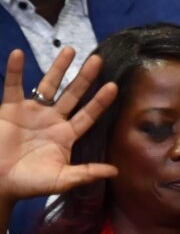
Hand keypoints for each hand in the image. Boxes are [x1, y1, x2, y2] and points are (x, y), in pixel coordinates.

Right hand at [0, 49, 116, 203]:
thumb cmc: (31, 183)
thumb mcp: (62, 179)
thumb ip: (86, 172)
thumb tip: (116, 171)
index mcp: (67, 135)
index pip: (88, 115)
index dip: (100, 101)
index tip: (114, 87)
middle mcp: (52, 120)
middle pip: (73, 94)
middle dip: (85, 78)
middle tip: (98, 59)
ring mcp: (31, 112)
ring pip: (48, 86)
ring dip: (58, 68)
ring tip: (70, 50)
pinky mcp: (9, 109)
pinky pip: (13, 86)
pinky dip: (16, 70)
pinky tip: (19, 54)